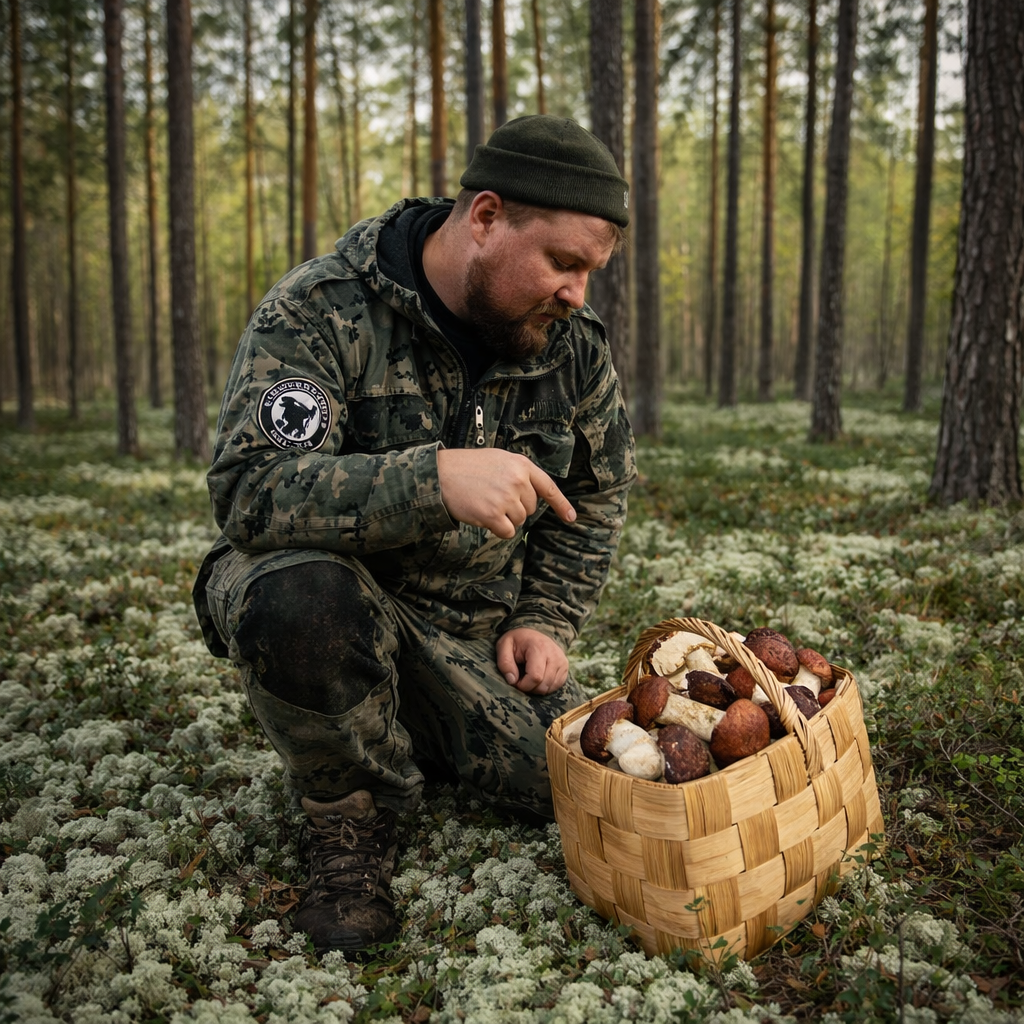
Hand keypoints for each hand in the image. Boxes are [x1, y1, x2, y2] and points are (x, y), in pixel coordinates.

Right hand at [437, 448, 575, 538]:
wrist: (441, 475)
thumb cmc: (466, 467)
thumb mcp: (498, 460)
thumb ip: (517, 474)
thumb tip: (531, 496)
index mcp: (521, 465)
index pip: (548, 487)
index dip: (561, 504)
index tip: (571, 518)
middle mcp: (517, 480)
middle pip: (530, 509)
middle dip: (515, 509)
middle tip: (492, 497)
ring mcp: (506, 498)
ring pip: (519, 521)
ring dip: (504, 519)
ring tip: (484, 502)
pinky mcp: (494, 514)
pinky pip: (508, 532)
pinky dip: (497, 529)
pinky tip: (483, 515)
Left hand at [496, 628, 568, 694]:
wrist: (532, 634)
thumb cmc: (517, 641)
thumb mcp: (504, 646)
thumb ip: (505, 663)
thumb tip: (512, 681)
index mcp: (539, 648)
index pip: (535, 677)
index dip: (523, 685)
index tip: (515, 680)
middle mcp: (554, 655)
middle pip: (543, 685)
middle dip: (529, 688)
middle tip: (521, 679)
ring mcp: (562, 661)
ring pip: (549, 688)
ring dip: (536, 688)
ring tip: (528, 677)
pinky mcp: (565, 667)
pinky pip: (556, 686)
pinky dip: (544, 687)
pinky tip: (537, 678)